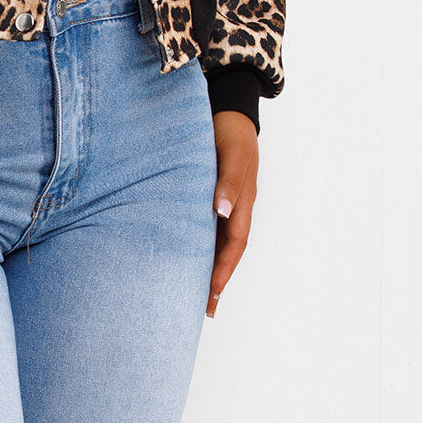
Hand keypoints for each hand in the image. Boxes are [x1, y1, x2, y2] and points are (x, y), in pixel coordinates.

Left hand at [206, 110, 257, 318]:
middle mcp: (232, 209)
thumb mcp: (233, 156)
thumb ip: (228, 182)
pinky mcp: (207, 195)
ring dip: (204, 265)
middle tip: (203, 309)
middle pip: (225, 251)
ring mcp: (221, 203)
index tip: (211, 295)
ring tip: (188, 291)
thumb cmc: (231, 133)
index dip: (223, 272)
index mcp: (241, 204)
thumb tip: (221, 211)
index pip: (233, 246)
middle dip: (215, 280)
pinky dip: (195, 244)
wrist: (228, 113)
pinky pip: (202, 226)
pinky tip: (180, 253)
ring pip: (214, 241)